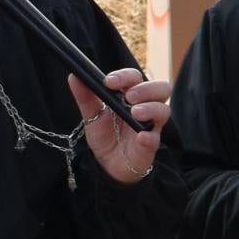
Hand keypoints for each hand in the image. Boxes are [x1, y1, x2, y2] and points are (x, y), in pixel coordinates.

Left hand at [72, 69, 168, 183]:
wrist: (107, 162)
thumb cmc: (106, 134)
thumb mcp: (92, 114)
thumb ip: (85, 96)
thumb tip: (74, 76)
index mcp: (131, 96)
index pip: (136, 78)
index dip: (125, 76)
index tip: (109, 81)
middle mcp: (146, 107)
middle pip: (161, 88)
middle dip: (146, 89)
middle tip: (129, 96)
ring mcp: (150, 125)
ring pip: (164, 110)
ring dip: (151, 108)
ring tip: (134, 113)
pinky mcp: (150, 145)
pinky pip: (155, 138)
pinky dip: (149, 136)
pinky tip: (141, 136)